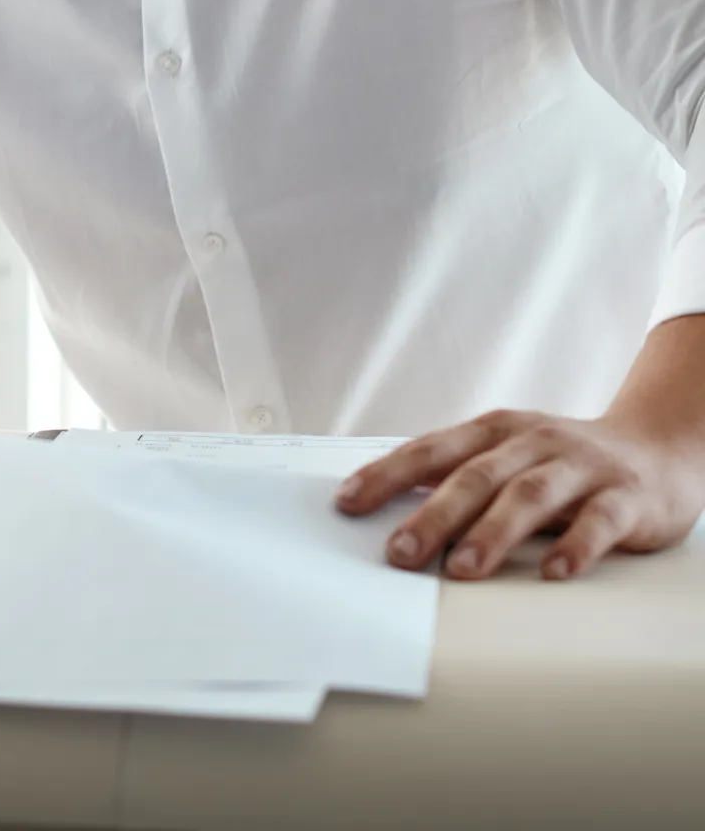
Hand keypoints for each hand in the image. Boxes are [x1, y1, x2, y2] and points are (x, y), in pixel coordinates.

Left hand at [334, 409, 704, 580]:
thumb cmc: (561, 460)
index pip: (430, 451)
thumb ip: (458, 477)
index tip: (348, 501)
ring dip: (492, 534)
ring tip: (461, 569)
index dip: (388, 475)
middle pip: (474, 477)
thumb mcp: (506, 455)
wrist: (656, 448)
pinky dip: (574, 546)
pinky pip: (598, 522)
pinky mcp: (625, 497)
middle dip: (432, 515)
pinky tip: (551, 572)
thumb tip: (389, 511)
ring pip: (529, 497)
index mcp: (493, 431)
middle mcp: (532, 442)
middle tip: (399, 552)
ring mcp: (579, 467)